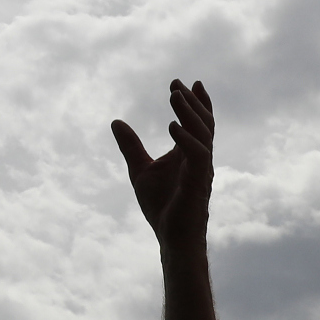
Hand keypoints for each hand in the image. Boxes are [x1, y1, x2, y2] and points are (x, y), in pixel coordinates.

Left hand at [112, 79, 214, 251]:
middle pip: (204, 124)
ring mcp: (201, 171)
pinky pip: (199, 156)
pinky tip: (172, 126)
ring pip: (204, 135)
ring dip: (190, 113)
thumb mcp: (139, 169)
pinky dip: (186, 139)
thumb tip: (115, 121)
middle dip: (192, 102)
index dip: (196, 103)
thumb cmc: (162, 207)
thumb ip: (131, 146)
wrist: (170, 237)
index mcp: (188, 154)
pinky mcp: (198, 183)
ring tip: (174, 95)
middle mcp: (199, 159)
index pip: (198, 123)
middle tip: (176, 84)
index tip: (185, 82)